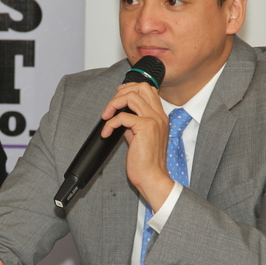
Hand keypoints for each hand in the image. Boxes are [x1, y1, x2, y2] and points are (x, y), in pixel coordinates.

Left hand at [100, 82, 173, 210]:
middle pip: (142, 87)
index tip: (117, 96)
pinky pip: (122, 117)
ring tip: (106, 116)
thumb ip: (133, 125)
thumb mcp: (140, 138)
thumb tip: (120, 118)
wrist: (152, 177)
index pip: (149, 90)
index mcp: (160, 117)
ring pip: (131, 96)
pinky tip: (107, 132)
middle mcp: (159, 116)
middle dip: (122, 92)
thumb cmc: (146, 163)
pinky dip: (110, 123)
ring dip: (113, 104)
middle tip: (111, 106)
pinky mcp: (145, 128)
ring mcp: (154, 120)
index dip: (131, 89)